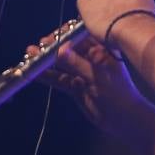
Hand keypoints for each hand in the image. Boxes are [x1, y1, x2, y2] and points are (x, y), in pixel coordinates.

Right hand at [31, 31, 154, 140]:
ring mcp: (82, 72)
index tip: (51, 37)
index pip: (80, 37)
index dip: (64, 35)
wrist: (124, 119)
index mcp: (101, 50)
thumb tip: (59, 49)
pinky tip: (34, 73)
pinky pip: (59, 79)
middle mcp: (90, 58)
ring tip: (29, 55)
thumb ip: (77, 64)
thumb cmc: (118, 94)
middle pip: (67, 49)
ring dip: (46, 60)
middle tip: (38, 46)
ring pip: (61, 64)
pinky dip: (47, 76)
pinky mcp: (75, 86)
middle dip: (51, 47)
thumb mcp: (97, 77)